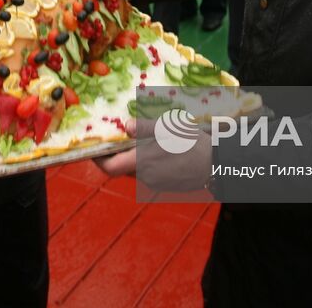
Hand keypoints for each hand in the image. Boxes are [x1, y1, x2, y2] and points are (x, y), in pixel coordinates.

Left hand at [94, 118, 211, 191]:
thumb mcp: (169, 128)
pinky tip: (159, 149)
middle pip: (122, 168)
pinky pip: (151, 174)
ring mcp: (158, 184)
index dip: (98, 159)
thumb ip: (145, 127)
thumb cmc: (193, 143)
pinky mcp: (168, 186)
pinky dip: (148, 163)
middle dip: (117, 154)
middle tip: (117, 137)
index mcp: (143, 163)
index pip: (109, 168)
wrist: (218, 164)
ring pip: (137, 171)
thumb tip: (126, 126)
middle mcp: (147, 177)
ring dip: (134, 157)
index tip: (94, 148)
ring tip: (140, 140)